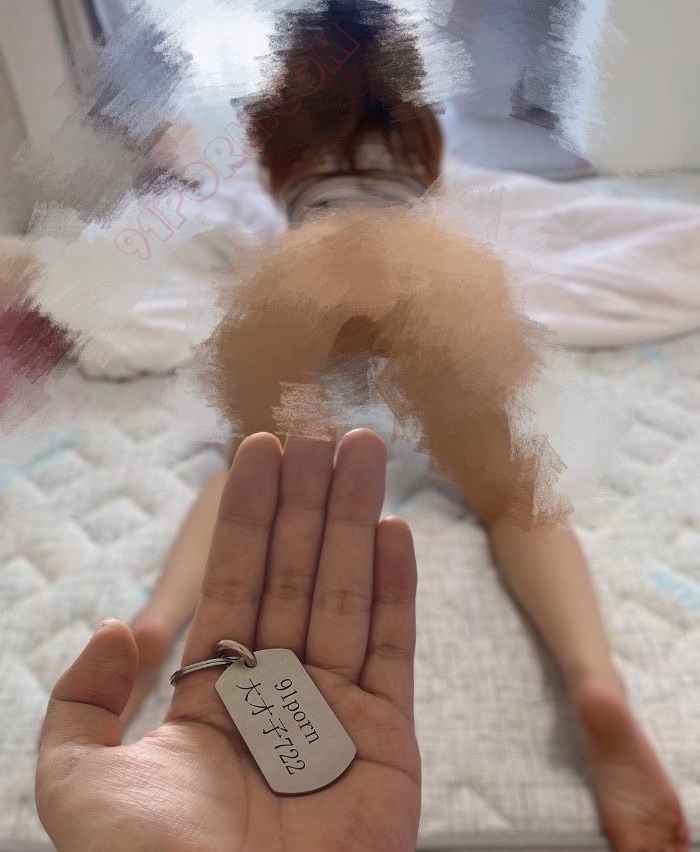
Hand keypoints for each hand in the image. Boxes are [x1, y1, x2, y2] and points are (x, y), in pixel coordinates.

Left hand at [37, 430, 419, 851]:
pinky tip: (394, 529)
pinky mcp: (390, 740)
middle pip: (297, 572)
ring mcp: (337, 711)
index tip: (258, 448)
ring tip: (361, 451)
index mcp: (212, 695)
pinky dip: (397, 588)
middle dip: (309, 499)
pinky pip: (393, 648)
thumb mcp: (77, 786)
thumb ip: (81, 702)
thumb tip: (121, 626)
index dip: (246, 515)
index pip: (232, 582)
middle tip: (322, 428)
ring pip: (347, 593)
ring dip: (355, 519)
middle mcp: (277, 692)